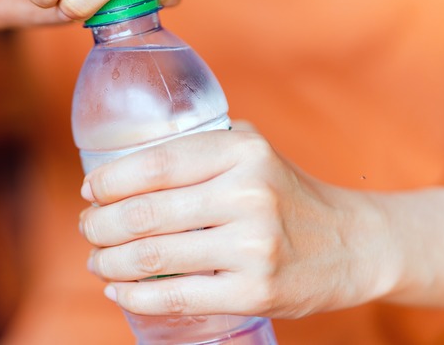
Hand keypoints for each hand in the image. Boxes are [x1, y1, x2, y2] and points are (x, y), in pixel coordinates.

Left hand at [78, 123, 393, 318]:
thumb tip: (121, 166)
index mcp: (242, 152)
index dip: (109, 181)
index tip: (90, 192)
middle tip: (88, 229)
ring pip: (153, 257)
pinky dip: (134, 295)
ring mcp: (253, 247)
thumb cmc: (285, 192)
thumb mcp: (252, 150)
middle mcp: (248, 195)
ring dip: (109, 261)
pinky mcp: (255, 291)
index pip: (155, 164)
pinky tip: (118, 290)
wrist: (354, 243)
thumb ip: (199, 146)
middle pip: (145, 213)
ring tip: (97, 259)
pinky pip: (176, 296)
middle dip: (99, 225)